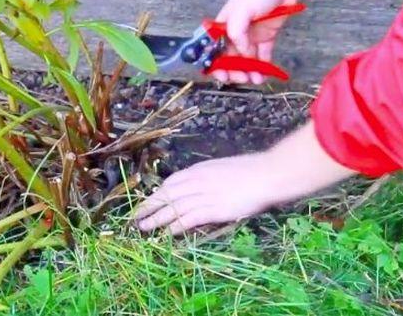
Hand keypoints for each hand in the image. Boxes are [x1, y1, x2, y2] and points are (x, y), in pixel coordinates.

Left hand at [135, 154, 277, 234]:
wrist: (266, 174)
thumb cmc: (251, 171)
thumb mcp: (223, 168)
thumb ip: (209, 177)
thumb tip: (201, 186)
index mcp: (200, 170)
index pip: (171, 182)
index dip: (158, 193)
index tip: (149, 201)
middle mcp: (197, 181)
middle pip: (166, 194)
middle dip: (149, 206)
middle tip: (135, 216)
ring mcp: (204, 195)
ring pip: (173, 208)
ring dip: (156, 218)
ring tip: (143, 228)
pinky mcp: (213, 209)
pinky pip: (188, 218)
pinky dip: (175, 226)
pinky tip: (166, 234)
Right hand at [213, 0, 297, 84]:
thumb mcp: (242, 10)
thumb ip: (236, 33)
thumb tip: (242, 52)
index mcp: (223, 24)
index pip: (214, 48)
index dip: (215, 64)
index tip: (221, 76)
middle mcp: (234, 32)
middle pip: (229, 57)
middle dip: (233, 70)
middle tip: (241, 78)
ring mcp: (250, 35)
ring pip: (245, 60)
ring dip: (248, 72)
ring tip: (255, 79)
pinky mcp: (265, 37)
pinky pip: (261, 56)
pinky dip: (262, 67)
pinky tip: (264, 75)